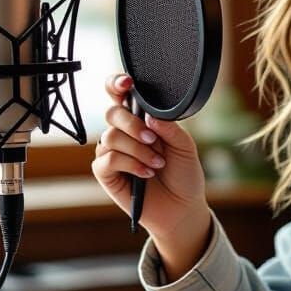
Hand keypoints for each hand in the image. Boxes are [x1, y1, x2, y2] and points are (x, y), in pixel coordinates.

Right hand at [92, 72, 208, 242]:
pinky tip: (146, 173)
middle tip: (153, 140)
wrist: (182, 207)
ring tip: (157, 164)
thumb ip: (169, 127)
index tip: (127, 83)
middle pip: (112, 112)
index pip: (120, 94)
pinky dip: (130, 164)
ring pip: (110, 137)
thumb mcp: (185, 146)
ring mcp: (112, 152)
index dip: (117, 84)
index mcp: (141, 119)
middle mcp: (123, 132)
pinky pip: (108, 159)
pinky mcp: (106, 173)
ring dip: (138, 150)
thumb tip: (150, 115)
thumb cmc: (183, 174)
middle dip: (133, 124)